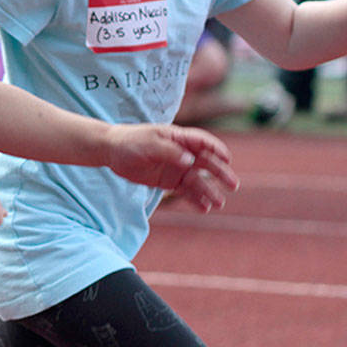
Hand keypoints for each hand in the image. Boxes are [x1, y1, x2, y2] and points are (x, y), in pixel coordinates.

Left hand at [104, 124, 237, 212]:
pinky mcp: (170, 182)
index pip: (203, 142)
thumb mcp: (149, 144)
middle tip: (233, 185)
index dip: (217, 149)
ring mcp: (177, 168)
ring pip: (198, 180)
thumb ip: (169, 151)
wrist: (112, 151)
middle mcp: (182, 153)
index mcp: (179, 138)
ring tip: (219, 203)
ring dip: (209, 191)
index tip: (227, 159)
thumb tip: (189, 161)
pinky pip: (186, 191)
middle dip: (220, 173)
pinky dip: (195, 200)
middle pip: (207, 163)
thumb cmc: (131, 142)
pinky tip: (204, 208)